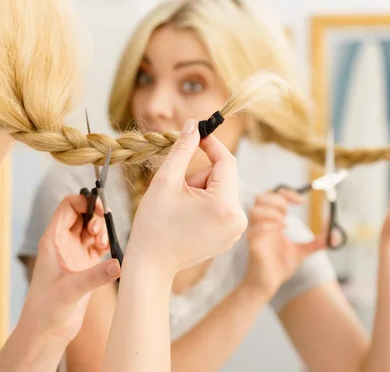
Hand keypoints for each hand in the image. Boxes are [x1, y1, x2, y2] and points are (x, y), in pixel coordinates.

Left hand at [17, 195, 120, 343]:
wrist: (45, 332)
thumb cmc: (46, 310)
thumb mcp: (70, 291)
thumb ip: (94, 276)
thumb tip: (118, 264)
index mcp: (53, 240)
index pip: (68, 206)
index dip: (85, 202)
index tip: (99, 212)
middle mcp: (63, 242)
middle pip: (82, 214)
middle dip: (96, 216)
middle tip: (100, 232)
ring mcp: (74, 253)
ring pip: (91, 228)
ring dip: (101, 231)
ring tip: (103, 245)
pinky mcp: (84, 266)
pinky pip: (98, 245)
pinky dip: (105, 244)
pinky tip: (108, 253)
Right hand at [127, 119, 247, 276]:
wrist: (151, 265)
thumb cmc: (154, 225)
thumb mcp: (166, 181)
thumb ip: (182, 150)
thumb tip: (193, 125)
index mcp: (225, 205)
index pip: (227, 161)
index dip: (211, 144)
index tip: (196, 135)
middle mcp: (238, 219)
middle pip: (223, 177)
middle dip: (199, 176)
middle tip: (177, 190)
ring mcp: (236, 231)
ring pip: (221, 191)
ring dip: (201, 190)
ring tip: (180, 207)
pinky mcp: (230, 237)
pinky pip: (221, 207)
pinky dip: (205, 204)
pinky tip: (187, 218)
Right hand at [244, 189, 326, 295]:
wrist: (269, 284)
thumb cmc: (280, 267)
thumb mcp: (303, 252)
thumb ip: (317, 243)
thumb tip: (335, 235)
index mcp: (271, 222)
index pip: (272, 197)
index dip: (286, 193)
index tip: (301, 201)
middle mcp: (261, 224)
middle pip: (261, 198)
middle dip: (277, 200)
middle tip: (289, 211)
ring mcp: (256, 233)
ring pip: (256, 210)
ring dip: (272, 211)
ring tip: (285, 222)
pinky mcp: (253, 244)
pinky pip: (256, 228)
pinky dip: (270, 224)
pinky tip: (282, 229)